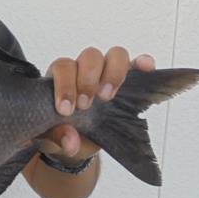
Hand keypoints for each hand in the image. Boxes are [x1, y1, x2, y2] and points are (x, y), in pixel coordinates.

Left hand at [37, 48, 156, 161]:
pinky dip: (142, 63)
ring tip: (107, 97)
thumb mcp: (52, 138)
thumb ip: (57, 138)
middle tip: (86, 106)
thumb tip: (71, 140)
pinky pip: (136, 64)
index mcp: (60, 78)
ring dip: (113, 74)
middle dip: (88, 80)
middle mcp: (84, 69)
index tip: (67, 110)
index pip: (63, 67)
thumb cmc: (59, 132)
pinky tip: (146, 68)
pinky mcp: (125, 81)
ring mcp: (106, 73)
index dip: (65, 85)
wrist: (74, 141)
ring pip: (114, 55)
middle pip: (90, 56)